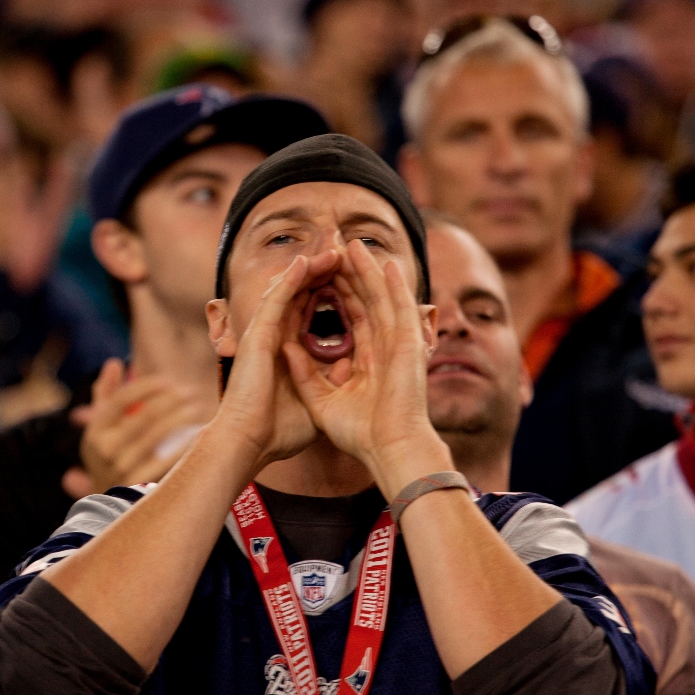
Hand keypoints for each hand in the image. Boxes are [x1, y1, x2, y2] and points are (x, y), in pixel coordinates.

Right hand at [75, 358, 214, 493]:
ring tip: (197, 407)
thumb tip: (115, 362)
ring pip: (157, 437)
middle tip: (191, 390)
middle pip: (142, 417)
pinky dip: (181, 445)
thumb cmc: (108, 449)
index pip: (120, 400)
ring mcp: (121, 468)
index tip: (168, 379)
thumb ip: (106, 391)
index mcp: (95, 429)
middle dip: (170, 400)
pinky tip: (197, 433)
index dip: (146, 387)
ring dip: (180, 418)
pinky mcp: (138, 484)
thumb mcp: (100, 423)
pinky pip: (164, 461)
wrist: (106, 497)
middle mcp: (104, 448)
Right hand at [213, 252, 341, 468]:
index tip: (349, 277)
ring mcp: (263, 334)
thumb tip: (350, 364)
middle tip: (343, 252)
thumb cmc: (276, 431)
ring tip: (332, 250)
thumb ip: (328, 380)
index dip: (328, 291)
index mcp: (286, 351)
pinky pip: (276, 301)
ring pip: (289, 290)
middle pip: (300, 293)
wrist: (248, 444)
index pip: (309, 311)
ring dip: (310, 268)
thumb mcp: (315, 402)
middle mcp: (273, 338)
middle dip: (322, 272)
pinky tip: (306, 262)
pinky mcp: (257, 336)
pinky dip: (291, 280)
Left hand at [283, 240, 448, 490]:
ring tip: (353, 244)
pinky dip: (394, 285)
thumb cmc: (360, 435)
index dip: (335, 291)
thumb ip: (305, 372)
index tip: (321, 271)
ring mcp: (397, 344)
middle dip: (349, 272)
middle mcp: (383, 347)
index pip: (350, 315)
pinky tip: (385, 263)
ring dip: (368, 270)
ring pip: (380, 297)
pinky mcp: (408, 346)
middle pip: (364, 299)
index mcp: (366, 359)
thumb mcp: (320, 399)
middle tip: (335, 246)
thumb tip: (287, 347)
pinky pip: (400, 309)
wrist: (387, 450)